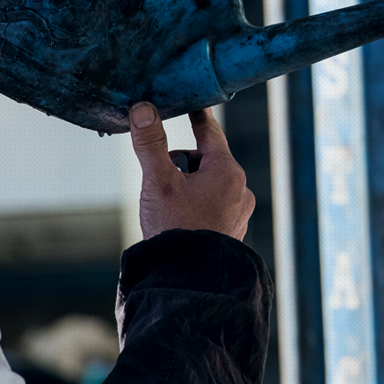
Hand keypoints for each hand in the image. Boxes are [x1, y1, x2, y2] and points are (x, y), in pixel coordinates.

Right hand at [129, 102, 254, 240]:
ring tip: (168, 208)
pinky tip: (180, 222)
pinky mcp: (232, 231)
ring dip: (187, 187)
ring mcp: (238, 212)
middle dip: (182, 165)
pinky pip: (212, 206)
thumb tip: (143, 109)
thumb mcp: (159, 181)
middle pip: (205, 161)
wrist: (189, 280)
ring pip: (207, 185)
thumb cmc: (175, 228)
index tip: (195, 104)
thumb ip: (151, 143)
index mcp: (227, 171)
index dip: (198, 117)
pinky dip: (195, 206)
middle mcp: (240, 189)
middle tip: (161, 183)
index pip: (210, 132)